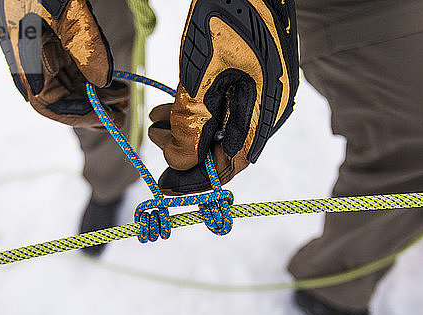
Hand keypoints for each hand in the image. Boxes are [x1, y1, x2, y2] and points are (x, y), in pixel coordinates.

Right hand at [0, 0, 127, 128]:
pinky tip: (113, 83)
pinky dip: (92, 77)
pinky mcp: (53, 38)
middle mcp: (30, 55)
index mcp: (23, 52)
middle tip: (122, 114)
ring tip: (123, 98)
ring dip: (95, 95)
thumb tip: (101, 82)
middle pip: (59, 97)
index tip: (105, 118)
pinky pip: (72, 66)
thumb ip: (83, 45)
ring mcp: (41, 47)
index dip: (75, 115)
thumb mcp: (66, 8)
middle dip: (92, 108)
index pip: (45, 102)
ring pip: (68, 83)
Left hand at [149, 0, 299, 194]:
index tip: (165, 186)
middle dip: (186, 150)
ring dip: (186, 129)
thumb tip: (180, 162)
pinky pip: (223, 106)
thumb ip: (192, 125)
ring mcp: (262, 93)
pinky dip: (196, 110)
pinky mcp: (252, 78)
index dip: (196, 180)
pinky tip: (170, 106)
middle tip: (155, 143)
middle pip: (224, 148)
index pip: (229, 164)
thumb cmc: (226, 19)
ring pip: (220, 126)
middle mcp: (267, 109)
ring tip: (156, 122)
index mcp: (263, 114)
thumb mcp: (201, 75)